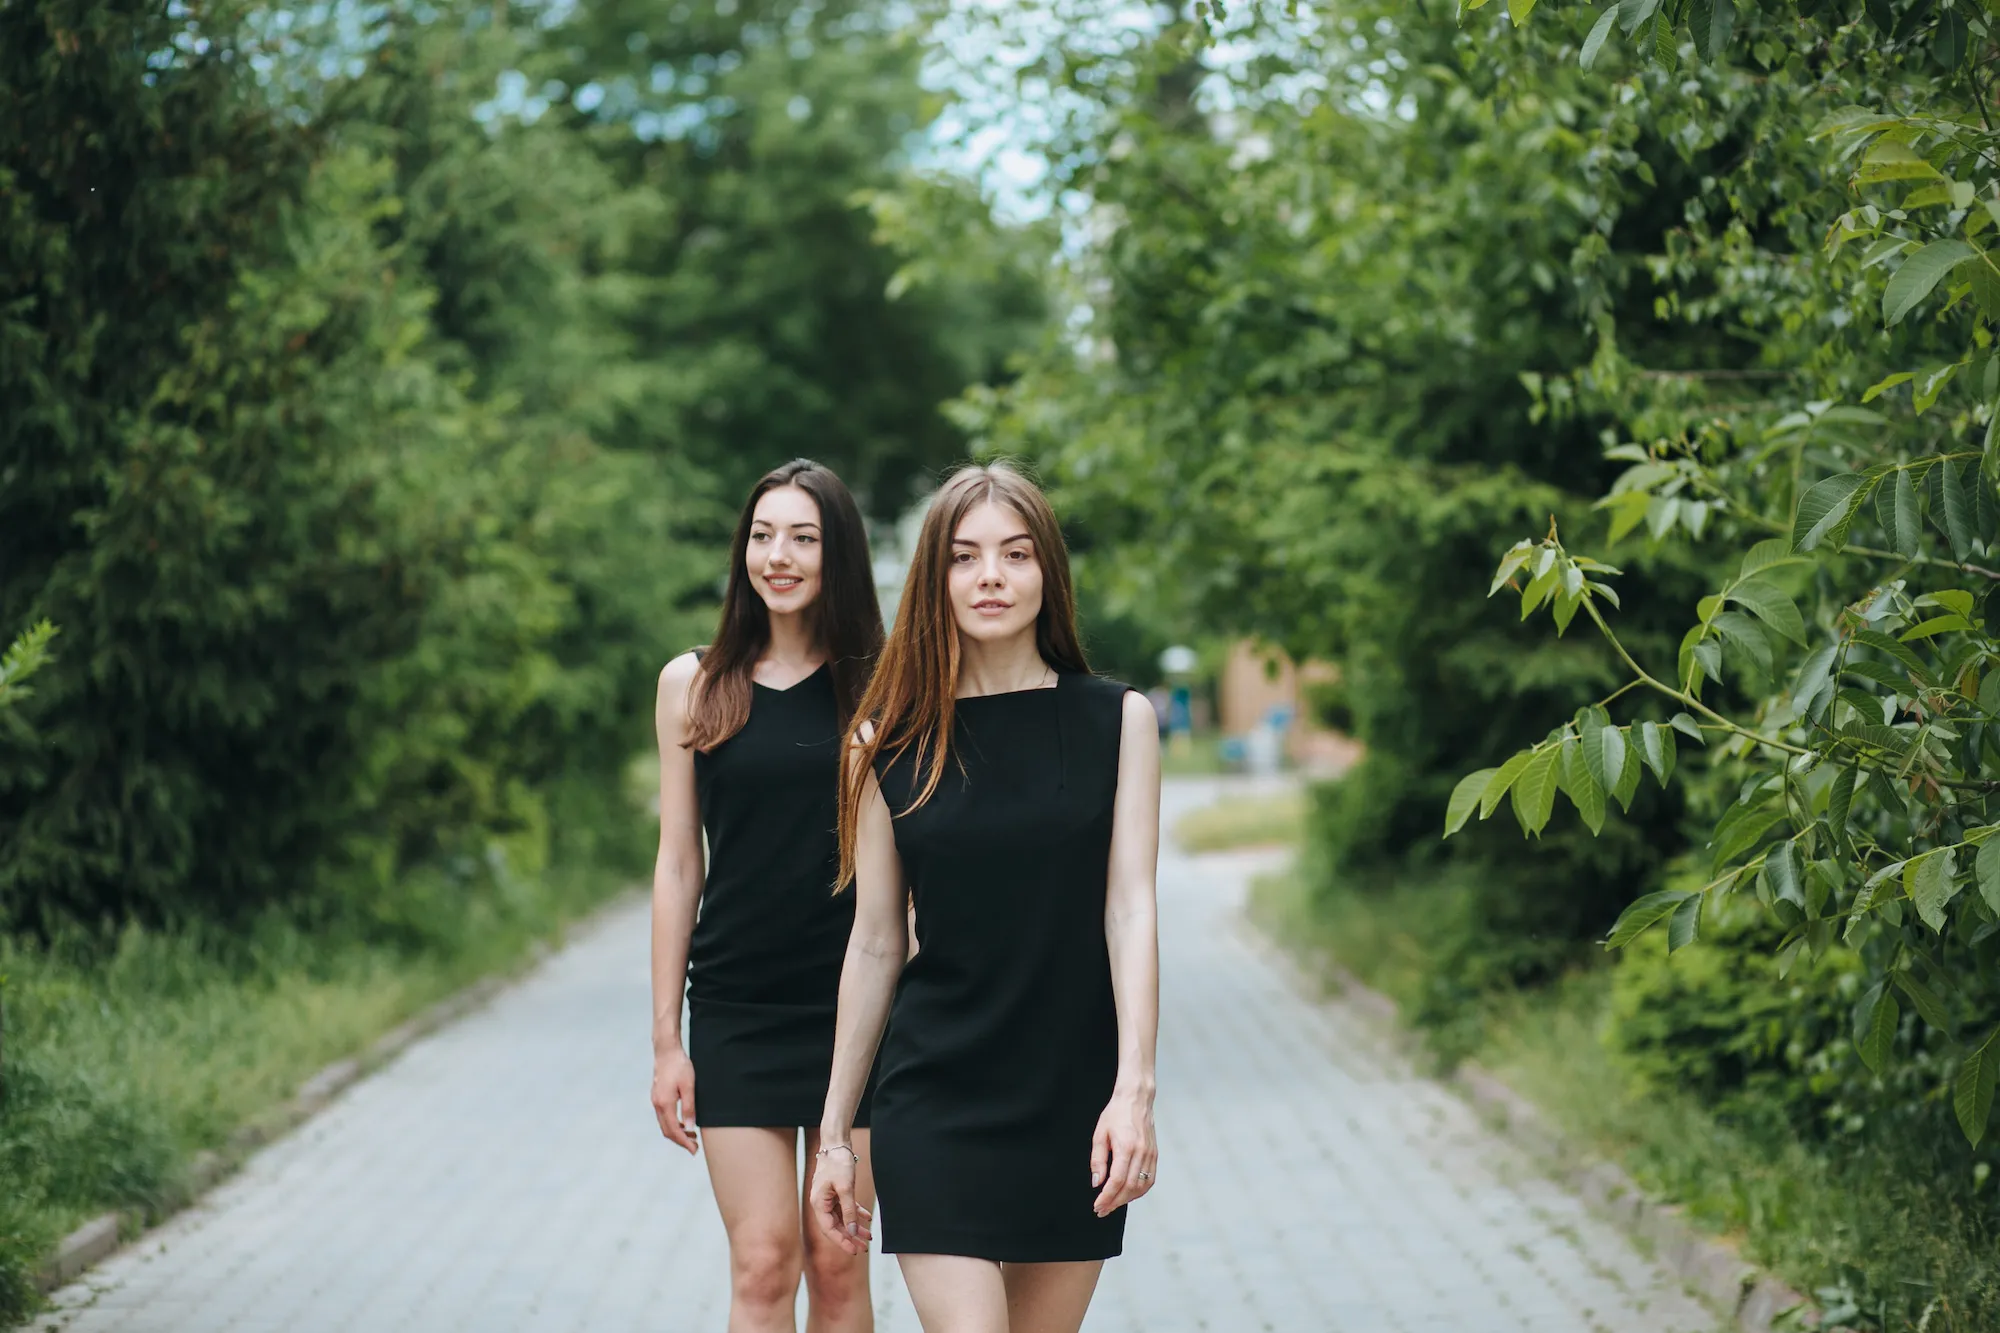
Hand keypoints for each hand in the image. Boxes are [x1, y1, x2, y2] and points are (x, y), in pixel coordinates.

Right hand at [651, 1045, 697, 1153]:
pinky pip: (664, 1117)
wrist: (666, 1051)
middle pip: (667, 1131)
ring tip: (692, 1136)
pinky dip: (673, 1124)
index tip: (694, 1150)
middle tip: (695, 1147)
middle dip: (681, 1141)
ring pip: (665, 1124)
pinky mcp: (657, 1096)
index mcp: (665, 1104)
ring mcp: (656, 1101)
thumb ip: (689, 1108)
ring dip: (677, 1133)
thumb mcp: (689, 1086)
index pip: (674, 1130)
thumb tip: (690, 1127)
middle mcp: (657, 1104)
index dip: (684, 1142)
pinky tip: (684, 1123)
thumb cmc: (680, 1066)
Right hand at [808, 1145, 872, 1254]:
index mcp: (819, 1204)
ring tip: (868, 1236)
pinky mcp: (836, 1191)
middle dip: (850, 1237)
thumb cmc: (838, 1163)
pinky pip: (846, 1207)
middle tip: (864, 1248)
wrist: (836, 1143)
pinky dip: (856, 1213)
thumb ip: (849, 1210)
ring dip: (854, 1227)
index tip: (854, 1251)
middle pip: (836, 1226)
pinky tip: (867, 1219)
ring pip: (842, 1218)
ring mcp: (829, 1197)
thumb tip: (851, 1231)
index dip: (842, 1241)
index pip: (829, 1229)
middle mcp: (822, 1203)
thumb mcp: (846, 1187)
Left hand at [1090, 1086, 1157, 1216]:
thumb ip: (1098, 1160)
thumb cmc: (1116, 1114)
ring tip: (1113, 1204)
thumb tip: (1097, 1182)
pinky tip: (1128, 1194)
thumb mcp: (1100, 1134)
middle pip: (1130, 1187)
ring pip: (1141, 1186)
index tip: (1097, 1205)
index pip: (1117, 1180)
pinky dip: (1139, 1191)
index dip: (1107, 1197)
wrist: (1136, 1099)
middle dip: (1115, 1202)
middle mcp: (1141, 1152)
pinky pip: (1149, 1179)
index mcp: (1126, 1147)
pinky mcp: (1155, 1155)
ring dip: (1127, 1199)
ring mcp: (1150, 1154)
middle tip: (1102, 1210)